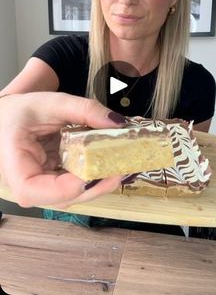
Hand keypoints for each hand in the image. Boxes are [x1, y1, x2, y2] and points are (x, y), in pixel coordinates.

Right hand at [0, 92, 124, 206]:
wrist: (9, 117)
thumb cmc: (20, 112)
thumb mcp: (51, 102)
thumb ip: (84, 109)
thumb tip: (116, 122)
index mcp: (13, 164)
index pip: (32, 190)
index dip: (66, 188)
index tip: (95, 174)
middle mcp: (26, 184)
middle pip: (60, 197)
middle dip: (94, 186)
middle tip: (121, 170)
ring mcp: (41, 187)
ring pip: (72, 195)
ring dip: (98, 184)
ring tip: (120, 166)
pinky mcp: (53, 183)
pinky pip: (75, 186)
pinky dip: (94, 177)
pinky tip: (109, 165)